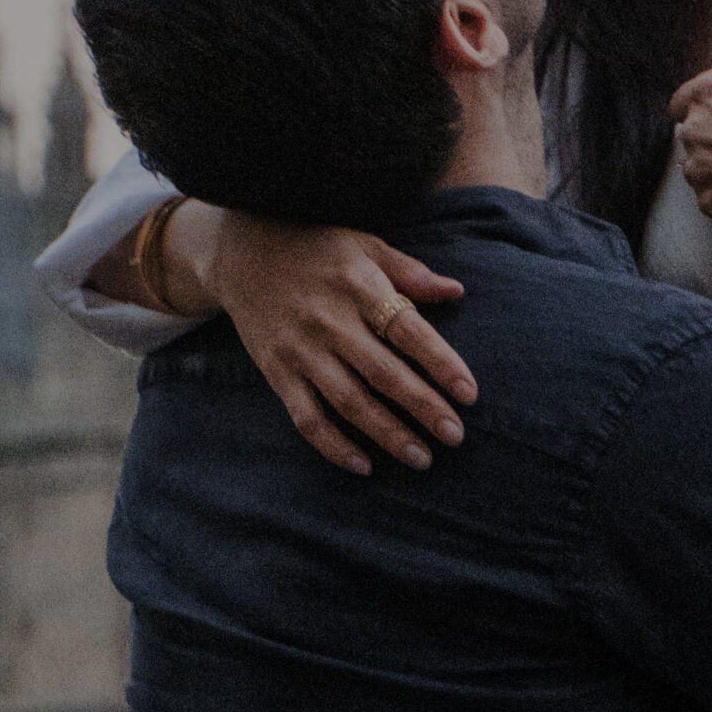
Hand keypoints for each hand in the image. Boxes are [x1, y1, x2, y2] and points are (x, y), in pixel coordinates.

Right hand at [195, 211, 478, 476]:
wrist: (241, 253)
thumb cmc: (317, 248)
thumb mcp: (366, 246)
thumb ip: (410, 273)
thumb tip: (457, 290)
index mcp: (361, 288)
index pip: (410, 332)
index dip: (442, 364)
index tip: (470, 394)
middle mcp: (332, 322)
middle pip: (384, 374)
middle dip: (423, 409)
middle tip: (455, 436)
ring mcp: (302, 351)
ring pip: (349, 402)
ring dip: (387, 434)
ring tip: (422, 458)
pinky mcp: (278, 372)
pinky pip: (307, 418)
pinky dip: (334, 446)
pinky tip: (364, 465)